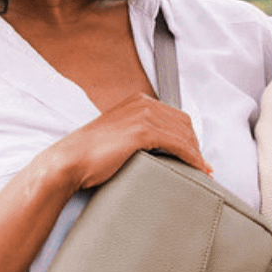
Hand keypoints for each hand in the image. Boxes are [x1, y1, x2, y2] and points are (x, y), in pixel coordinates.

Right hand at [47, 93, 210, 190]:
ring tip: (202, 171)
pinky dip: (192, 158)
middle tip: (201, 165)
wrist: (69, 161)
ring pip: (184, 135)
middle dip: (195, 144)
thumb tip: (158, 147)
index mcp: (137, 101)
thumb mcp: (118, 135)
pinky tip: (198, 169)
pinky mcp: (143, 133)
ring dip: (196, 153)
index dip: (188, 135)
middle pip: (184, 123)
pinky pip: (179, 145)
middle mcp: (142, 103)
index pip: (175, 115)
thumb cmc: (89, 155)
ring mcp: (143, 116)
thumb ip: (137, 133)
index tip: (195, 152)